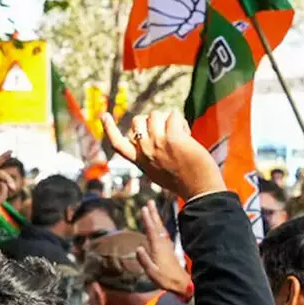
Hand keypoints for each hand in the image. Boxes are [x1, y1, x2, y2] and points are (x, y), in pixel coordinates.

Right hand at [102, 111, 224, 200]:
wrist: (199, 190)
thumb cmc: (182, 181)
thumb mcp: (157, 170)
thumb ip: (149, 153)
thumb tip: (150, 128)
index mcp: (139, 160)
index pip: (117, 144)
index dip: (109, 128)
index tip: (104, 115)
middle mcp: (145, 151)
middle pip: (138, 121)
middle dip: (151, 120)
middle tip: (166, 132)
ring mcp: (158, 144)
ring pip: (155, 114)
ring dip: (168, 119)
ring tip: (179, 133)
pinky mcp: (173, 138)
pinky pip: (173, 115)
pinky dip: (181, 121)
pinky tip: (186, 133)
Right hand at [136, 200, 191, 296]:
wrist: (183, 284)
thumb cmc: (166, 280)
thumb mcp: (152, 273)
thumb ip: (145, 260)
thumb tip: (138, 248)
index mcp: (158, 248)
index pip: (151, 231)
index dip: (147, 219)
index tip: (144, 208)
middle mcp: (163, 244)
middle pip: (157, 226)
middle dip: (153, 213)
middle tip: (149, 202)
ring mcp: (167, 246)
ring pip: (160, 228)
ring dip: (156, 217)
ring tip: (152, 208)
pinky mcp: (169, 249)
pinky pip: (163, 233)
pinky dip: (159, 225)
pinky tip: (158, 224)